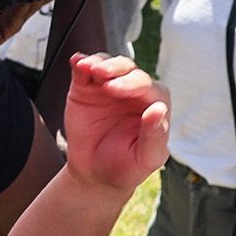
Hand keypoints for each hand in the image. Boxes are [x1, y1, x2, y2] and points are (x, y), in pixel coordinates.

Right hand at [55, 51, 169, 195]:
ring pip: (108, 64)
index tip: (115, 90)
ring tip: (88, 68)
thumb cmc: (126, 167)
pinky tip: (77, 62)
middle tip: (102, 76)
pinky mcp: (86, 88)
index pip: (148, 88)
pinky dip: (80, 62)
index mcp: (153, 106)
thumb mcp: (145, 159)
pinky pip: (84, 71)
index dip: (133, 85)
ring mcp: (108, 87)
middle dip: (116, 70)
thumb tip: (159, 109)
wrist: (94, 174)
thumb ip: (154, 136)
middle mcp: (133, 92)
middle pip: (129, 70)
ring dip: (99, 62)